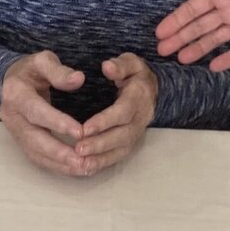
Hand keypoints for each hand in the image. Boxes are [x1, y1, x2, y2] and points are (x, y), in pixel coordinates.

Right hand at [0, 52, 92, 177]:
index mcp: (16, 93)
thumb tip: (78, 79)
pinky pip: (37, 157)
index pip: (37, 112)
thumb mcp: (43, 61)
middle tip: (83, 160)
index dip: (57, 123)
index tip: (80, 132)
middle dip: (59, 152)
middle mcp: (12, 116)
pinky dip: (55, 165)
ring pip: (35, 153)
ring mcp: (15, 132)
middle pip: (34, 139)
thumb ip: (59, 70)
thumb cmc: (30, 70)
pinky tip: (74, 168)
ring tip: (84, 167)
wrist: (8, 82)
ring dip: (59, 163)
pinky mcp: (20, 141)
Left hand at [72, 54, 157, 174]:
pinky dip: (104, 163)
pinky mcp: (131, 141)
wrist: (151, 89)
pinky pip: (119, 156)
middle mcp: (141, 118)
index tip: (84, 128)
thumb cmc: (134, 74)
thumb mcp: (130, 62)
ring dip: (101, 157)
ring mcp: (137, 132)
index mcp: (139, 96)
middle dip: (100, 144)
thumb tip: (107, 67)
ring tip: (80, 162)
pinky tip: (86, 168)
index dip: (105, 121)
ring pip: (121, 149)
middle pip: (123, 135)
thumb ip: (119, 65)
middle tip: (78, 149)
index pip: (123, 112)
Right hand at [155, 0, 229, 71]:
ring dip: (198, 49)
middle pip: (200, 26)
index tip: (160, 31)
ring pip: (216, 39)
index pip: (195, 7)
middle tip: (161, 50)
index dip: (177, 19)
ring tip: (181, 60)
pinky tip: (213, 68)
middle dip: (181, 37)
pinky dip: (228, 59)